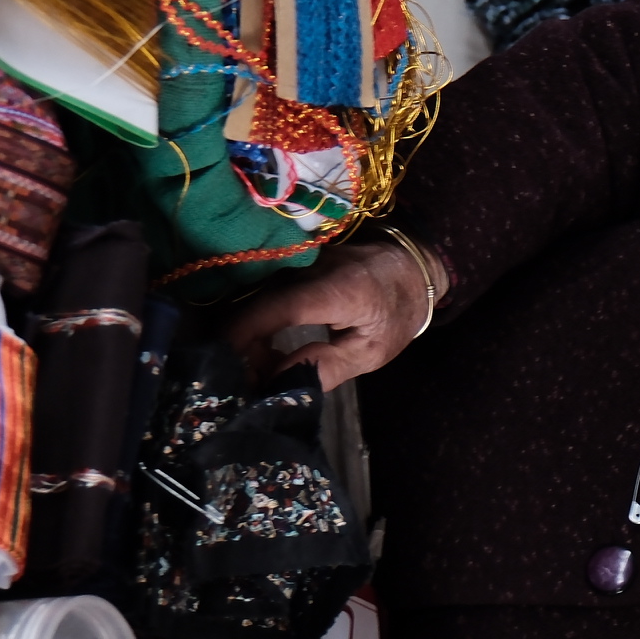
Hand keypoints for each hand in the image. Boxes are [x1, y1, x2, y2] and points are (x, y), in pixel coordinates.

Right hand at [222, 236, 434, 391]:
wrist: (410, 266)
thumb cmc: (396, 313)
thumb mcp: (373, 352)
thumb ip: (328, 366)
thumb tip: (279, 381)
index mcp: (340, 289)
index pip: (279, 307)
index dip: (246, 335)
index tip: (229, 367)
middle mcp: (312, 265)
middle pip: (258, 303)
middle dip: (245, 345)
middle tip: (254, 379)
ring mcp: (299, 257)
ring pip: (254, 296)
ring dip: (250, 335)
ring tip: (264, 366)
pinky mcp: (290, 258)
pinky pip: (260, 289)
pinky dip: (257, 319)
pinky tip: (268, 345)